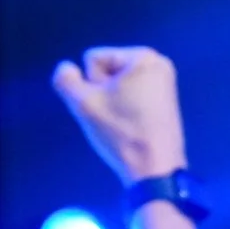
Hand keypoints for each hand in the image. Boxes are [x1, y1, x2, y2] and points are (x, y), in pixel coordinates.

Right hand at [51, 45, 188, 182]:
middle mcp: (158, 64)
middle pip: (106, 71)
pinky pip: (130, 98)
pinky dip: (125, 111)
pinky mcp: (165, 103)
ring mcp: (165, 84)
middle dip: (102, 93)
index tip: (108, 107)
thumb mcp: (83, 104)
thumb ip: (65, 80)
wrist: (154, 171)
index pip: (92, 59)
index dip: (91, 86)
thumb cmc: (122, 132)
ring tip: (123, 124)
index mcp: (143, 57)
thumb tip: (65, 68)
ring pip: (116, 86)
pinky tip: (132, 128)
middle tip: (114, 117)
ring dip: (112, 104)